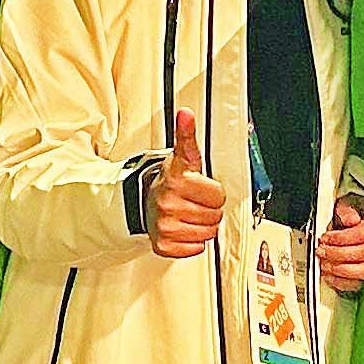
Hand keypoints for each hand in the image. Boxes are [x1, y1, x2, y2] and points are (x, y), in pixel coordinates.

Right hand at [149, 110, 228, 260]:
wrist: (144, 200)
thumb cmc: (169, 180)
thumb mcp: (182, 157)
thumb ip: (187, 136)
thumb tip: (186, 114)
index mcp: (177, 181)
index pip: (218, 196)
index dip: (214, 192)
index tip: (202, 188)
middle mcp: (168, 205)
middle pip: (214, 217)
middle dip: (209, 209)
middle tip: (195, 202)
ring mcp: (165, 227)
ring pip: (207, 234)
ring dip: (202, 226)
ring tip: (190, 214)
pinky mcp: (163, 246)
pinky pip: (194, 249)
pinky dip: (192, 242)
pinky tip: (183, 228)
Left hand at [314, 193, 363, 293]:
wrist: (351, 224)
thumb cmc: (349, 215)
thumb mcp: (345, 204)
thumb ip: (347, 209)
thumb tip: (350, 220)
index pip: (363, 233)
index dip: (342, 237)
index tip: (326, 237)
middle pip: (363, 253)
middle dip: (337, 252)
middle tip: (321, 249)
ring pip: (363, 272)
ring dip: (339, 269)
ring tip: (324, 263)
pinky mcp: (362, 276)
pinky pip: (356, 285)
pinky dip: (339, 282)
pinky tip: (328, 274)